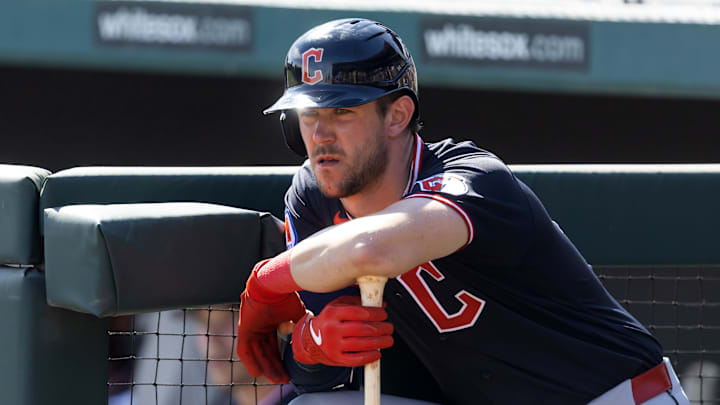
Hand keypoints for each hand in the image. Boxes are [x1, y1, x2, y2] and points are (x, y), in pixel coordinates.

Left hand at [236, 262, 306, 383]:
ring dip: (266, 367)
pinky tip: (259, 372)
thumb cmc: (285, 295)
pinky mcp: (244, 329)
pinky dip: (250, 361)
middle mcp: (260, 327)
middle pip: (267, 351)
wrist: (273, 284)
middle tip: (283, 379)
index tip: (289, 370)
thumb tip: (309, 334)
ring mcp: (251, 328)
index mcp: (272, 322)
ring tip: (275, 379)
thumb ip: (300, 325)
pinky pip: (244, 350)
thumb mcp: (296, 313)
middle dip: (275, 366)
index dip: (281, 358)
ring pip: (257, 353)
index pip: (275, 345)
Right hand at [292, 296, 393, 366]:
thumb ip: (357, 302)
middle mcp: (331, 329)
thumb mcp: (337, 305)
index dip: (374, 313)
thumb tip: (380, 305)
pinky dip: (370, 357)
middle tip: (389, 327)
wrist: (310, 340)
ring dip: (379, 342)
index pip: (356, 312)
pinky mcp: (336, 358)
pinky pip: (356, 359)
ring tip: (388, 339)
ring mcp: (333, 345)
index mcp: (332, 313)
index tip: (384, 314)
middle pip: (361, 329)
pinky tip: (378, 352)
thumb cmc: (328, 321)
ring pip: (361, 344)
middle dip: (381, 328)